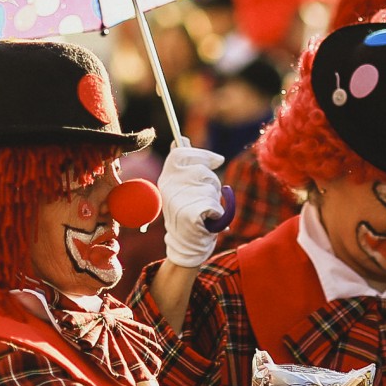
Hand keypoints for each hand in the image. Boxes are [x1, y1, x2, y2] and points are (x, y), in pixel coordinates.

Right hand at [160, 141, 226, 267]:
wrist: (186, 246)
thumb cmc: (188, 214)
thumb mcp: (182, 187)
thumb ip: (183, 164)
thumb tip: (181, 138)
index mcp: (166, 179)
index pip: (180, 153)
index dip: (202, 154)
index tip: (218, 160)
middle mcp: (169, 187)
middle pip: (202, 169)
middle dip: (212, 181)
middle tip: (208, 196)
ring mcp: (179, 200)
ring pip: (211, 188)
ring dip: (215, 199)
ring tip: (205, 211)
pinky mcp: (190, 214)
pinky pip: (215, 205)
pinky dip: (218, 214)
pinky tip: (208, 221)